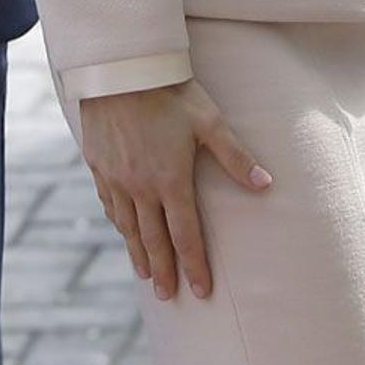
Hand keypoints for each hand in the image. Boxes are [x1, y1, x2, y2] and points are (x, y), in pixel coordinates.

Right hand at [80, 79, 271, 297]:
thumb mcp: (208, 121)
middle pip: (154, 240)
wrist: (121, 68)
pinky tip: (122, 229)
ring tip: (145, 274)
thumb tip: (266, 183)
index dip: (194, 264)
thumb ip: (236, 156)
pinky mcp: (97, 165)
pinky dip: (118, 223)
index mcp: (170, 180)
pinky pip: (108, 203)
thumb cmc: (171, 91)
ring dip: (138, 253)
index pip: (185, 234)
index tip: (200, 291)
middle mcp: (140, 187)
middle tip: (168, 295)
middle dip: (163, 270)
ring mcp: (115, 178)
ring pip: (128, 227)